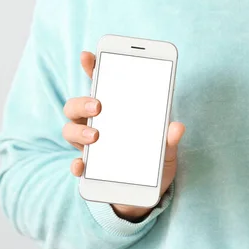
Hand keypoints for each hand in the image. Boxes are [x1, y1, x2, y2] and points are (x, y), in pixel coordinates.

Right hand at [63, 51, 185, 221]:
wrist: (147, 193)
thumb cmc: (154, 162)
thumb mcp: (167, 150)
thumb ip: (169, 138)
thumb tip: (177, 127)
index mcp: (116, 111)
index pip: (100, 83)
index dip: (92, 67)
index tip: (88, 55)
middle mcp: (98, 124)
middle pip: (76, 105)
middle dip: (83, 101)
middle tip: (99, 105)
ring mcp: (90, 146)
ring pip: (70, 130)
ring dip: (79, 130)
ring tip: (96, 136)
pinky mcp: (89, 170)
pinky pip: (76, 165)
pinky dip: (76, 165)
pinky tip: (81, 166)